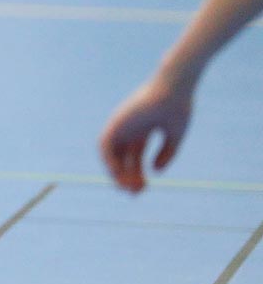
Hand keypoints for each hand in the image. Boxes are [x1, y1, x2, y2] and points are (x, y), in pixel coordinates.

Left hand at [99, 72, 193, 193]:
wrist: (174, 89)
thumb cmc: (178, 108)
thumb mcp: (174, 135)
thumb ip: (166, 154)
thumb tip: (155, 171)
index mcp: (143, 130)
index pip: (135, 157)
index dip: (138, 174)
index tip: (143, 189)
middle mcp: (129, 129)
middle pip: (123, 158)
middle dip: (127, 177)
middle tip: (134, 194)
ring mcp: (121, 125)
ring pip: (112, 153)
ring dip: (116, 172)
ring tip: (125, 188)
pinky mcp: (116, 123)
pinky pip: (105, 145)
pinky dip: (108, 160)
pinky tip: (117, 174)